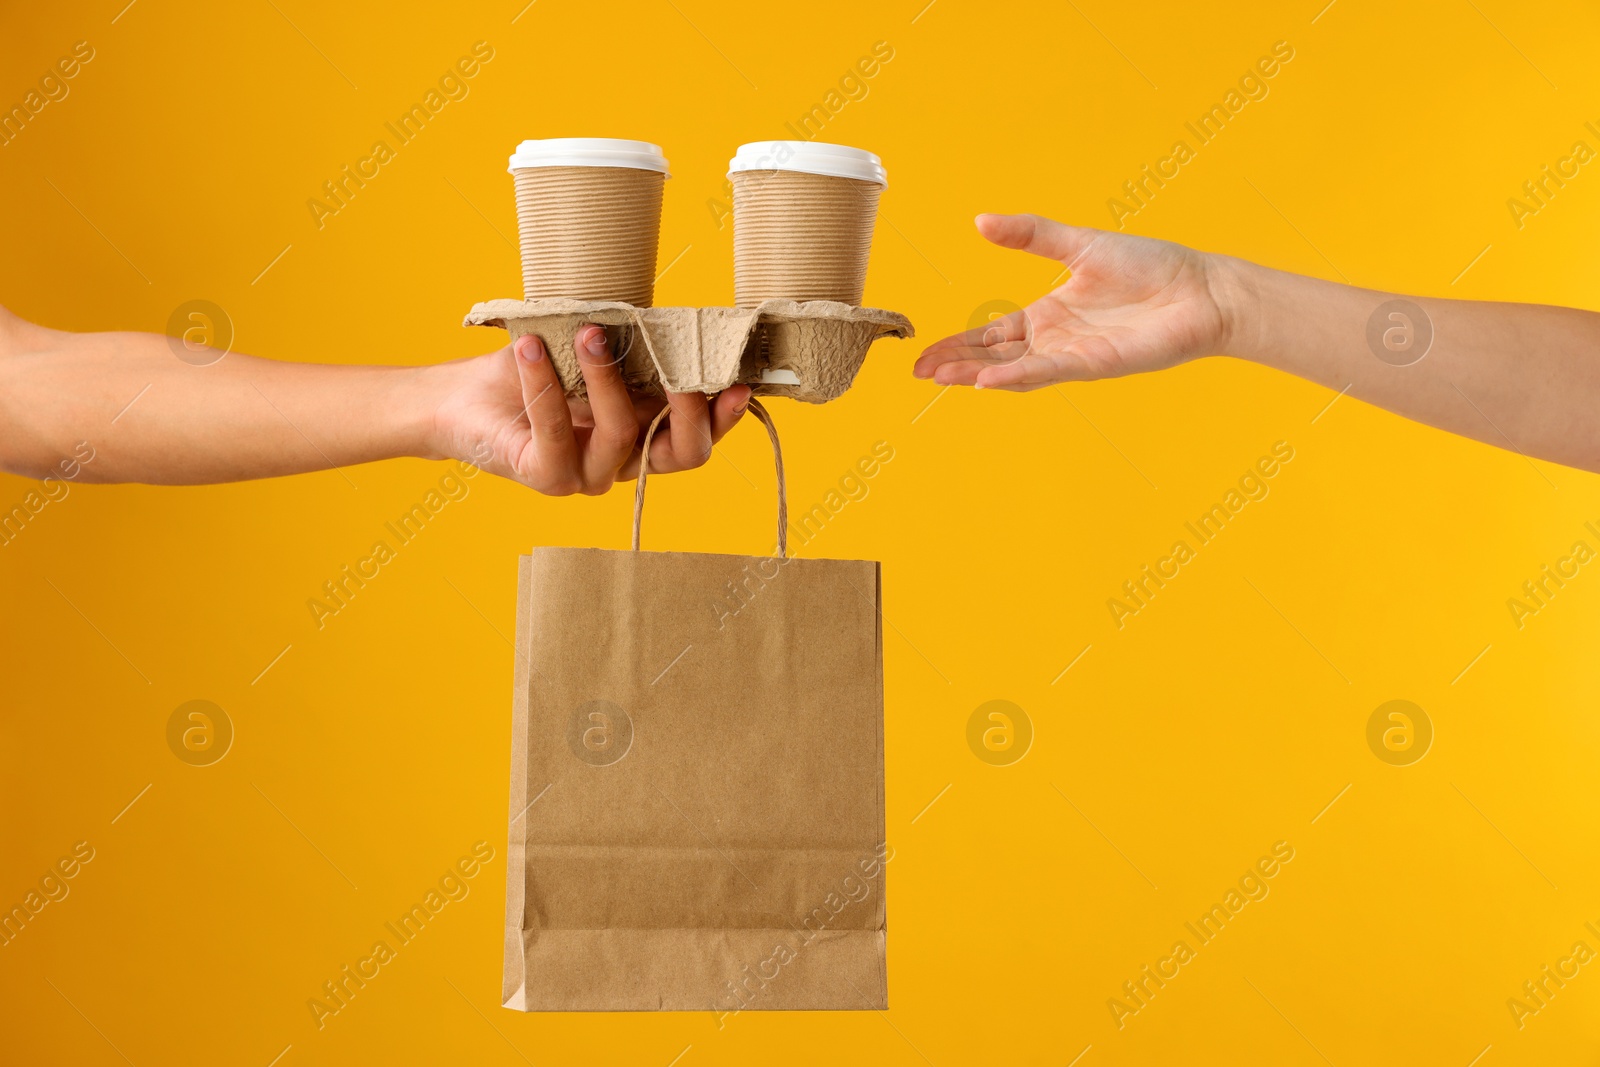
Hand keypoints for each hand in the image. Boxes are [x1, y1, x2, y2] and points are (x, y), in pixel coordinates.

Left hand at [429, 325, 750, 494]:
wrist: (463, 397)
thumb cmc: (534, 368)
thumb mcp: (593, 352)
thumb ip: (634, 347)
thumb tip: (673, 316)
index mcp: (645, 434)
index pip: (699, 436)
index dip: (724, 417)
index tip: (738, 381)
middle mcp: (623, 463)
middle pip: (683, 455)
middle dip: (691, 410)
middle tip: (681, 368)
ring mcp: (586, 476)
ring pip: (621, 434)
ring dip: (608, 378)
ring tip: (590, 334)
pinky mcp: (545, 477)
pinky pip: (555, 433)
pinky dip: (544, 384)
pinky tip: (531, 347)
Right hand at [914, 214, 1238, 390]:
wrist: (1201, 289)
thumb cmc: (1152, 266)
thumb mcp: (1079, 243)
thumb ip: (1030, 234)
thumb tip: (980, 221)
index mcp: (1048, 314)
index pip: (992, 335)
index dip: (958, 344)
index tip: (924, 353)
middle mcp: (1056, 339)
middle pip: (994, 356)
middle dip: (956, 364)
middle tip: (920, 372)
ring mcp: (1073, 354)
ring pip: (1013, 370)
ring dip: (977, 375)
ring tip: (942, 379)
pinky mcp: (1095, 362)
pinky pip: (1048, 371)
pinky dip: (1016, 376)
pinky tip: (987, 380)